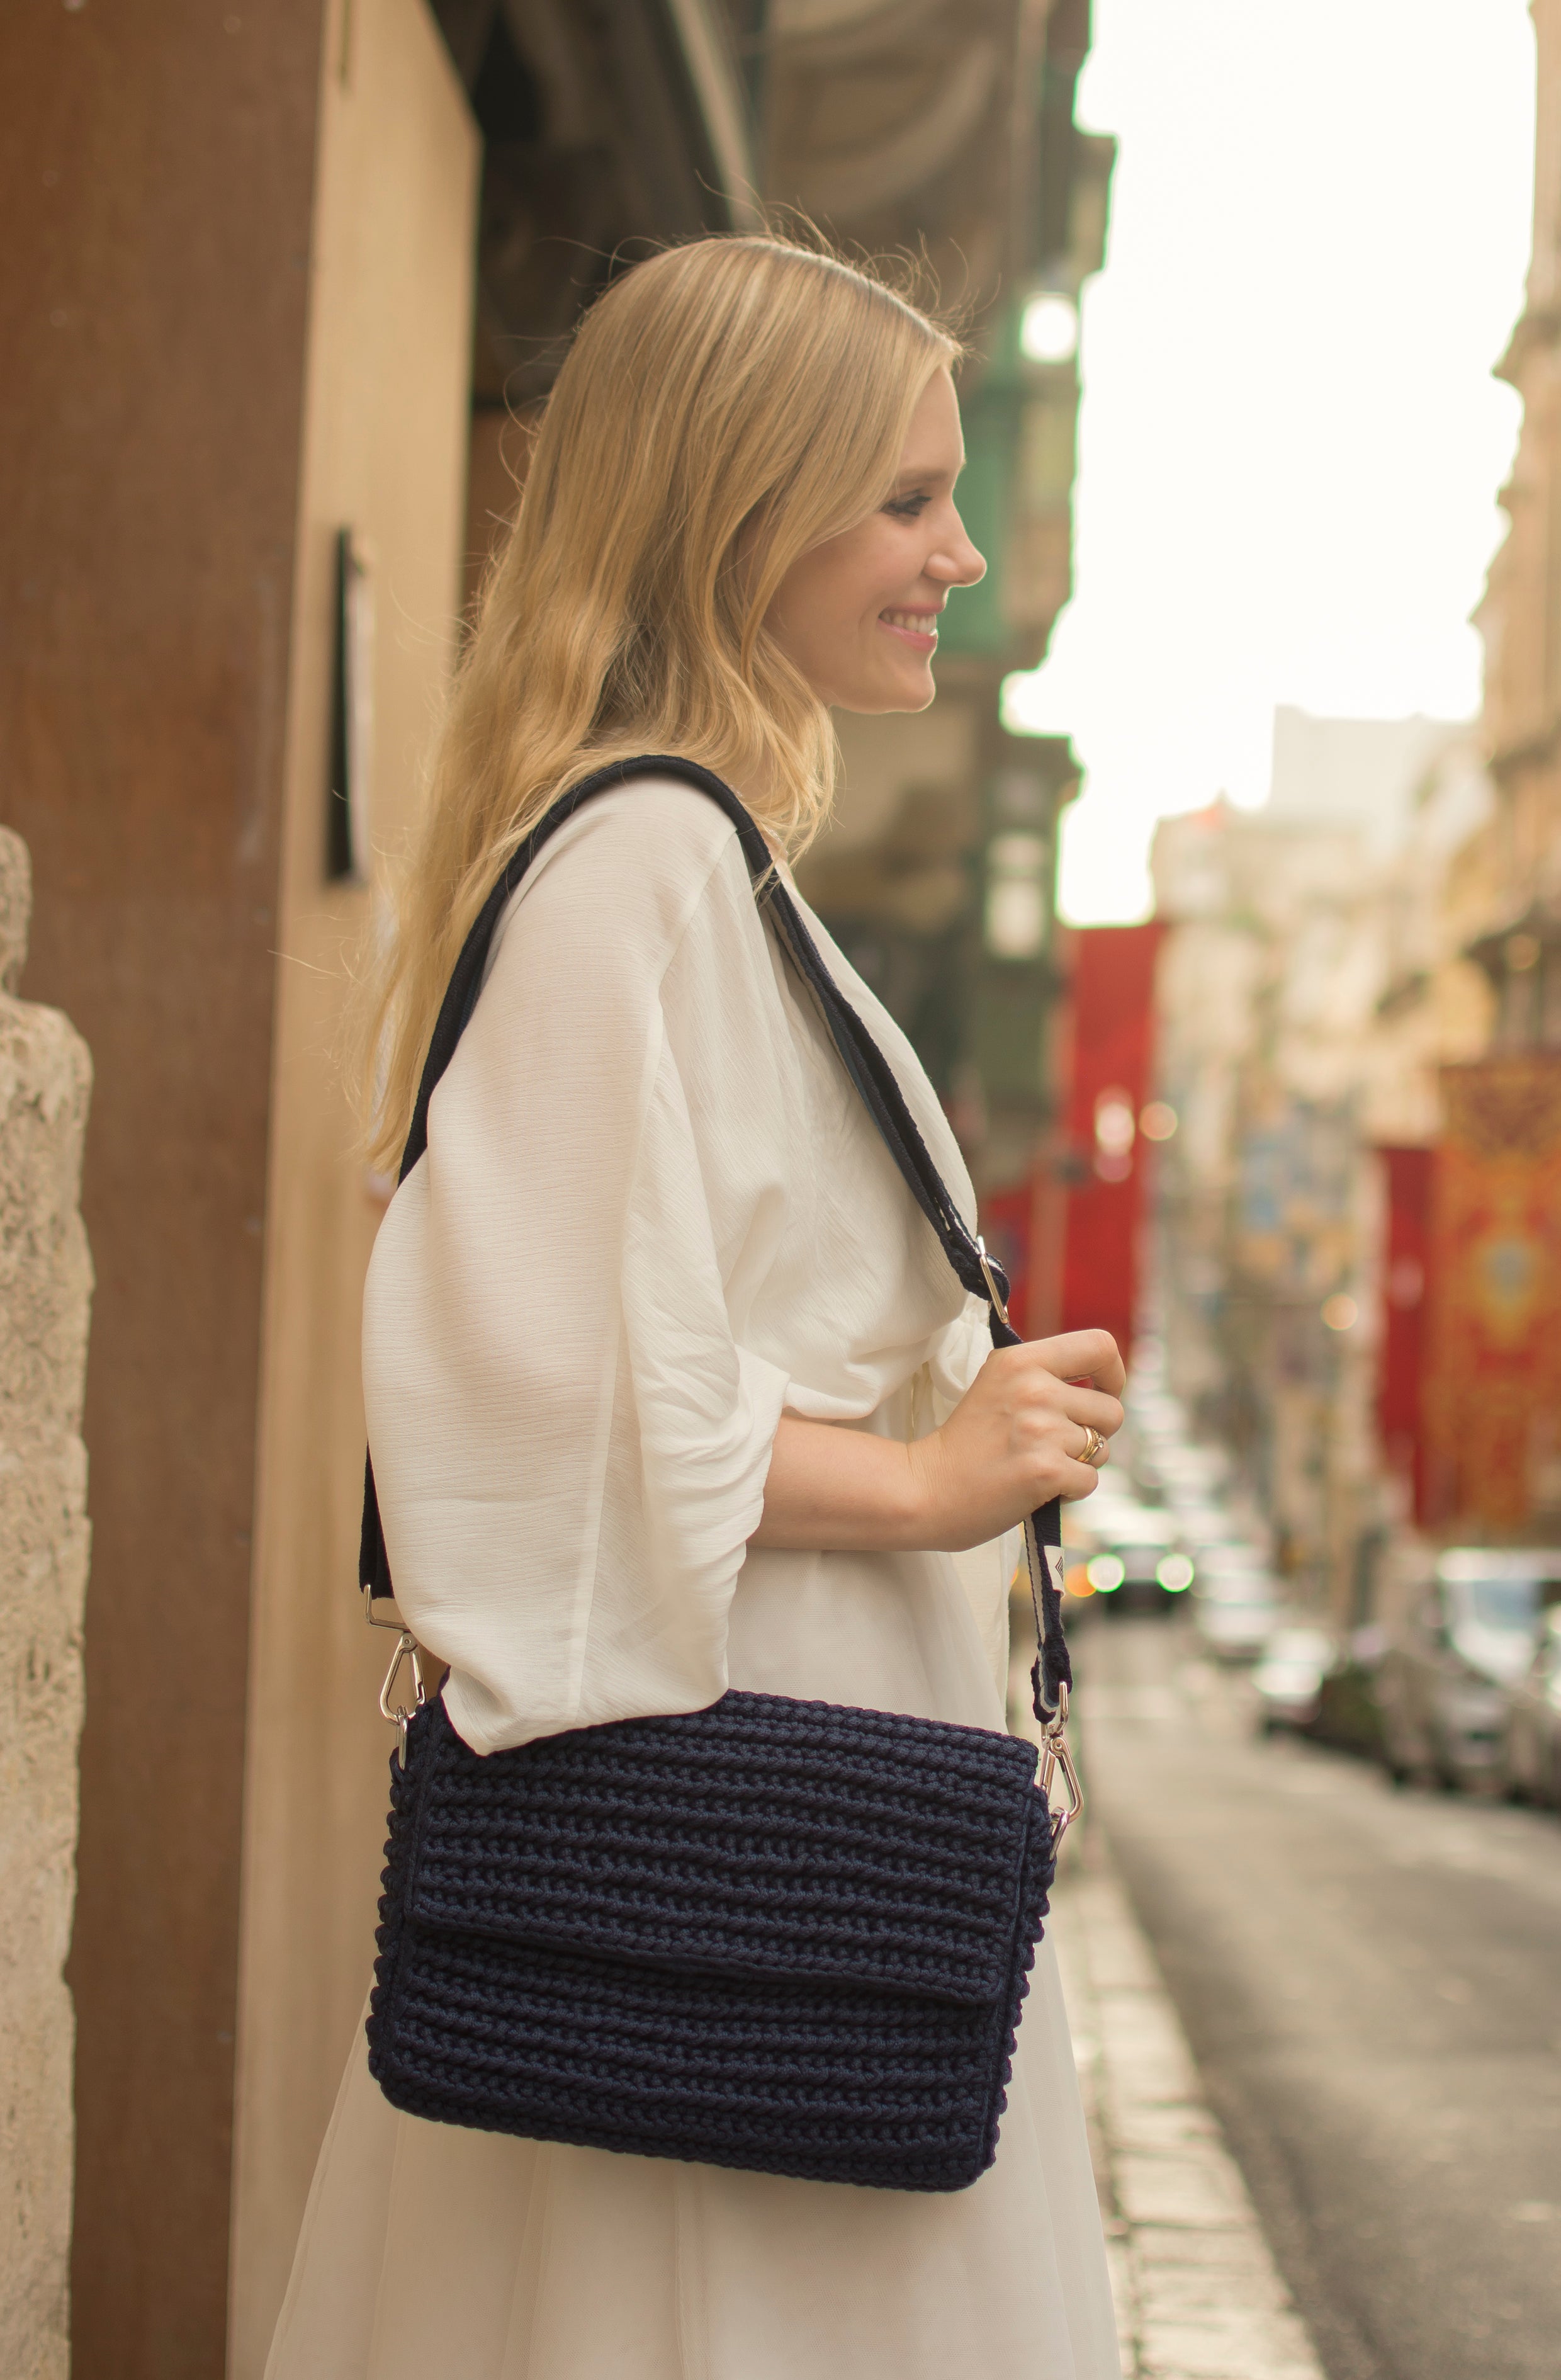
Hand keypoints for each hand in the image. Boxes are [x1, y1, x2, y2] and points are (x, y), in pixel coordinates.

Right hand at [907, 1329, 1124, 1550]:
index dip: (1114, 1373)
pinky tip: (1038, 1488)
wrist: (924, 1488)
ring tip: (1041, 1465)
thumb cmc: (966, 1443)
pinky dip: (1070, 1491)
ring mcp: (1041, 1430)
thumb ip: (1042, 1376)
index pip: (1100, 1346)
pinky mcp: (1045, 1470)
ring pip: (1102, 1449)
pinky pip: (1089, 1481)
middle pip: (1112, 1409)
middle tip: (1058, 1445)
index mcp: (1022, 1361)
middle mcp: (1035, 1389)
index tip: (1100, 1392)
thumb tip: (1101, 1382)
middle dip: (1095, 1433)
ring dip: (1079, 1463)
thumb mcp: (998, 1385)